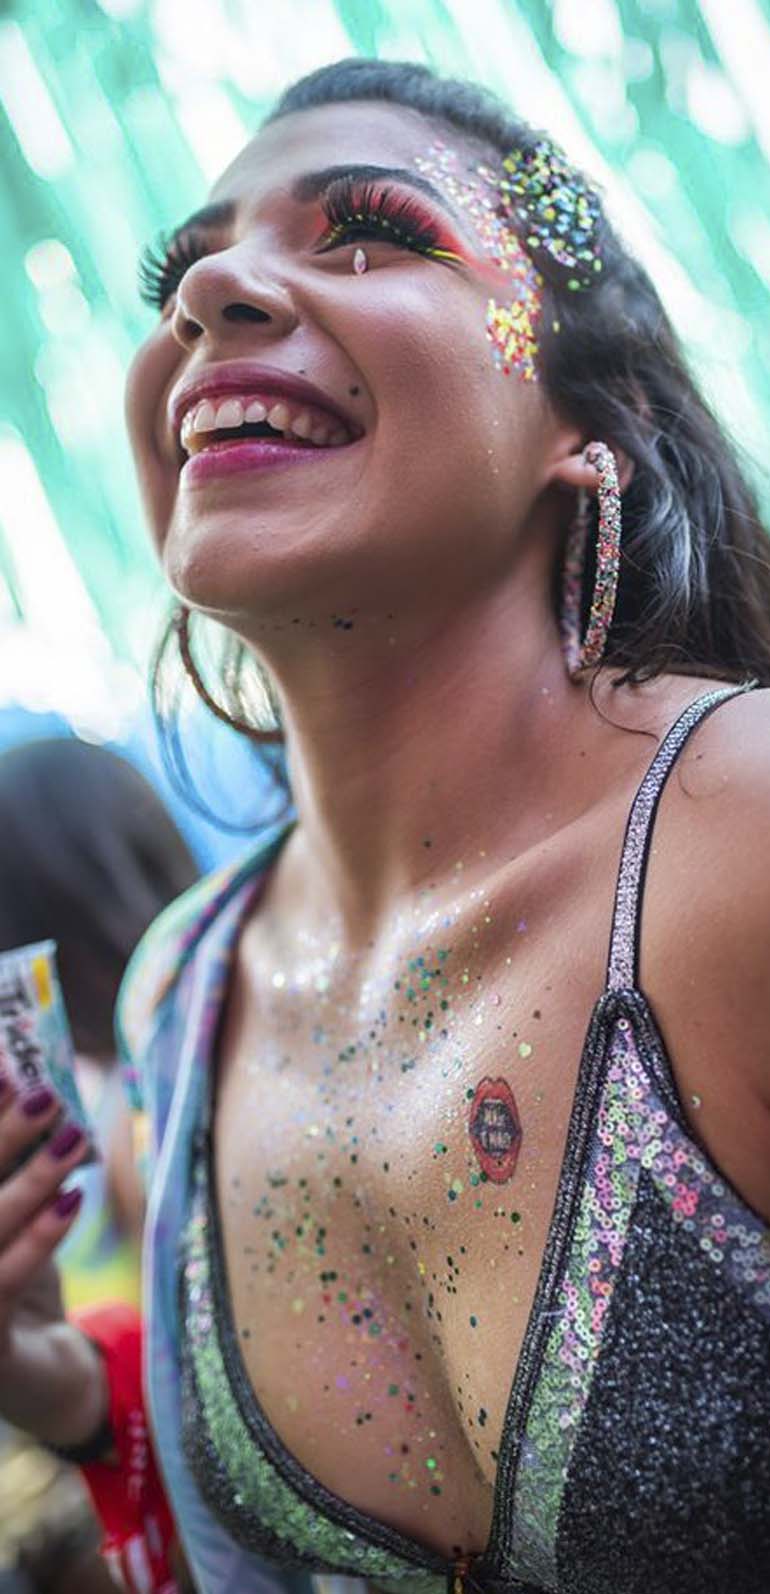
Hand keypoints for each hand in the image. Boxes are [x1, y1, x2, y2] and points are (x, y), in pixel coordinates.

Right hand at [0, 1070, 87, 1359]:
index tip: (2, 1065)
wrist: (31, 1375)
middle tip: (41, 1092)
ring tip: (73, 1136)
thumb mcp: (6, 1210)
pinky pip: (6, 1282)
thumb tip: (21, 1079)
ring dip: (30, 1179)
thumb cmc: (9, 1273)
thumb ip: (4, 1159)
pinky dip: (41, 1237)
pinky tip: (73, 1198)